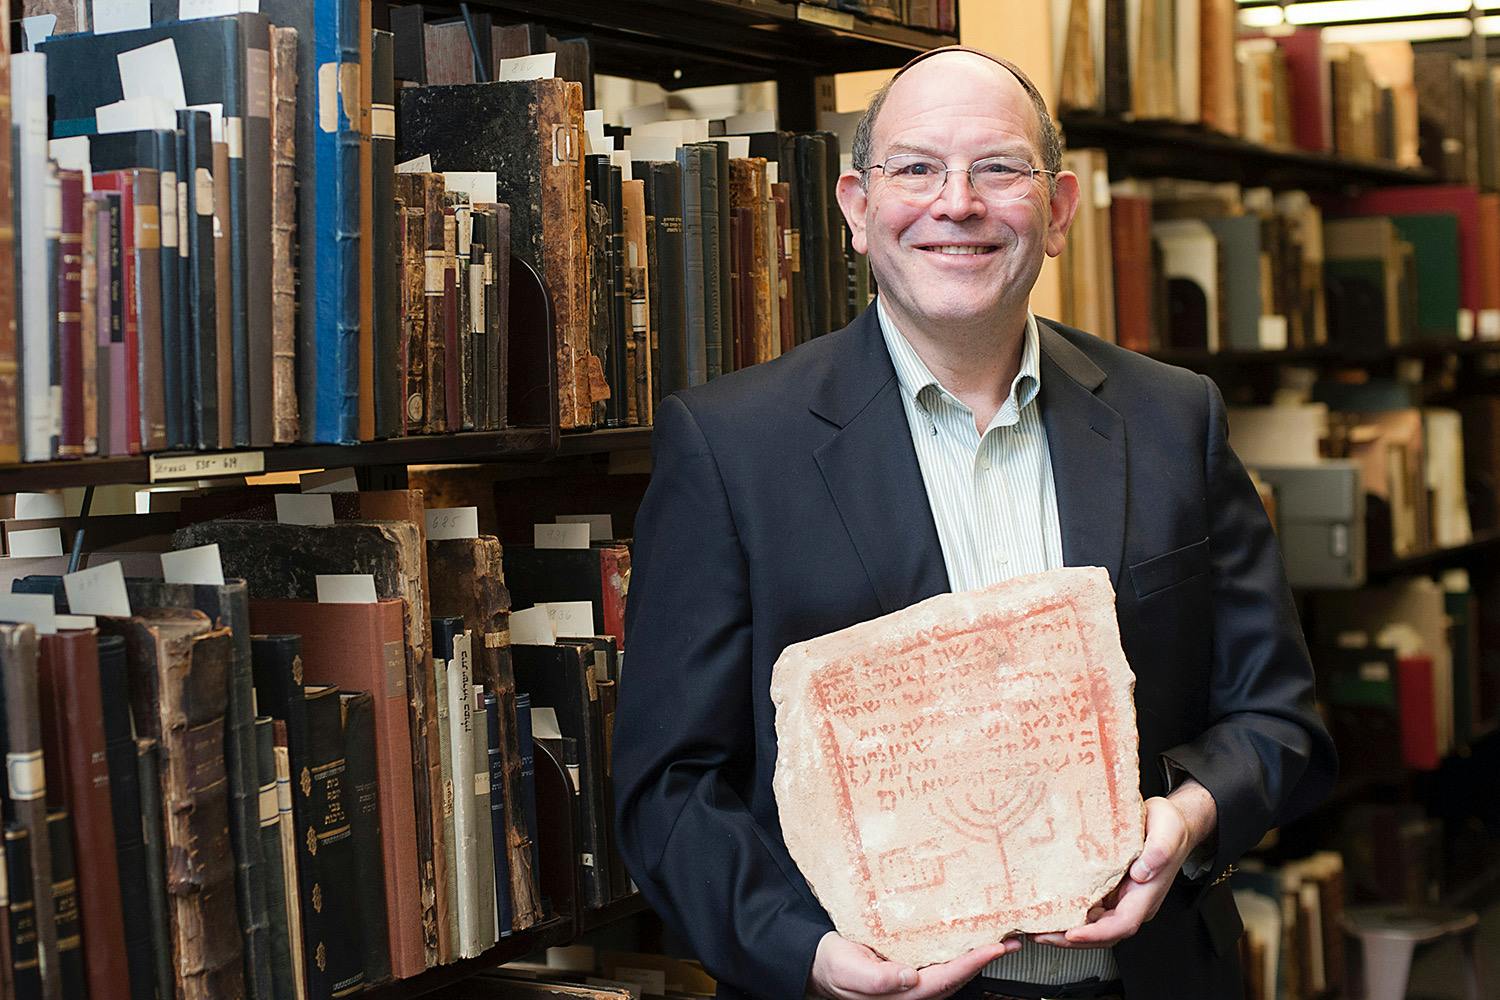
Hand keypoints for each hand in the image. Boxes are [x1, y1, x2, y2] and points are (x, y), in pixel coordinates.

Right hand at [807, 931, 1019, 999]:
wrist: (818, 963)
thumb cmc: (832, 966)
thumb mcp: (847, 969)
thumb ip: (877, 978)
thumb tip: (909, 977)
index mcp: (901, 994)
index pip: (943, 981)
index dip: (970, 965)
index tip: (992, 948)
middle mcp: (912, 989)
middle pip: (956, 978)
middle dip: (984, 960)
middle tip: (1010, 940)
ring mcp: (912, 980)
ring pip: (951, 971)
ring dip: (975, 956)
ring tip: (999, 937)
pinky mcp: (909, 967)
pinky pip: (940, 961)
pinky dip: (958, 951)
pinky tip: (967, 937)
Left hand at [1031, 783, 1216, 949]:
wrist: (1172, 823)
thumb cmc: (1170, 826)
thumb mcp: (1167, 830)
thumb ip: (1158, 850)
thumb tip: (1141, 872)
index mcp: (1147, 894)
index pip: (1122, 925)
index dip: (1096, 933)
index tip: (1072, 934)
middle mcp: (1133, 902)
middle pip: (1102, 933)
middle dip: (1070, 940)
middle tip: (1039, 935)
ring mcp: (1122, 899)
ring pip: (1094, 926)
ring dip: (1065, 932)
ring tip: (1035, 928)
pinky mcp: (1111, 890)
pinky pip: (1089, 910)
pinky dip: (1069, 915)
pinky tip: (1049, 911)